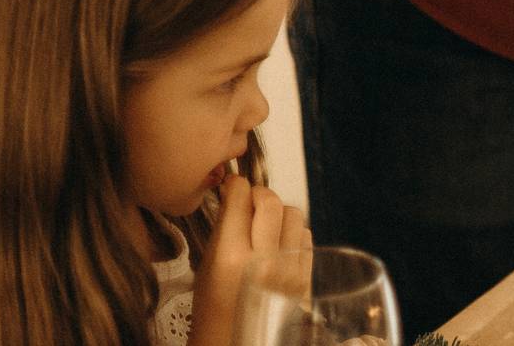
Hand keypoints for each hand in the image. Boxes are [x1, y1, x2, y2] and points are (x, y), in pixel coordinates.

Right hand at [189, 176, 312, 345]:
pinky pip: (306, 237)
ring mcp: (291, 270)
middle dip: (258, 193)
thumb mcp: (206, 267)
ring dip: (279, 212)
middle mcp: (265, 262)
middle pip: (271, 202)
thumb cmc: (213, 310)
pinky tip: (277, 242)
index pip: (240, 201)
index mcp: (232, 259)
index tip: (233, 184)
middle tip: (249, 198)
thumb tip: (234, 191)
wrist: (234, 344)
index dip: (236, 186)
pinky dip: (292, 232)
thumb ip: (223, 228)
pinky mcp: (307, 277)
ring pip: (295, 214)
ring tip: (263, 223)